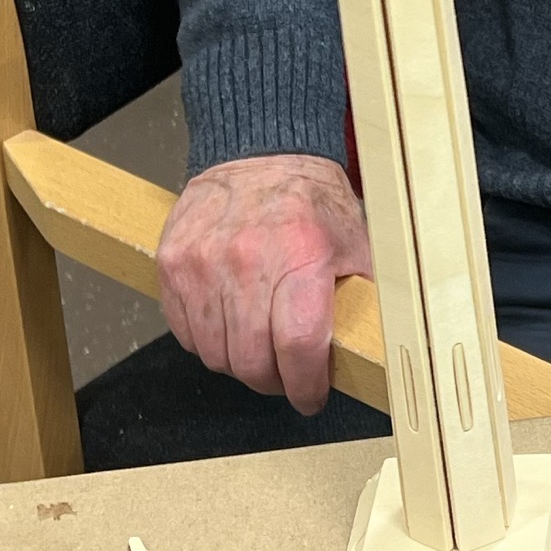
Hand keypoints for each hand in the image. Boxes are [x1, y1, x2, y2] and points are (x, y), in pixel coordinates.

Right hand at [156, 153, 373, 411]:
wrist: (259, 153)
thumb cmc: (310, 202)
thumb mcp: (354, 243)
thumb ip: (360, 299)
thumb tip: (376, 352)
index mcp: (303, 254)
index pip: (298, 345)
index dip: (306, 385)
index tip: (310, 396)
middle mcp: (248, 258)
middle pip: (251, 359)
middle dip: (272, 381)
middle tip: (285, 376)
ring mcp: (204, 262)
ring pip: (215, 353)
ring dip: (238, 363)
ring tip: (257, 347)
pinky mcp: (173, 263)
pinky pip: (185, 332)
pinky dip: (207, 340)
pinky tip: (228, 324)